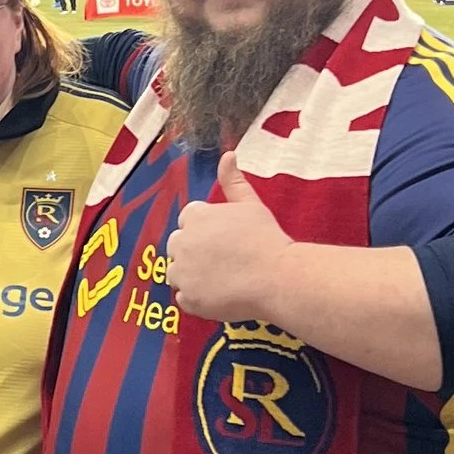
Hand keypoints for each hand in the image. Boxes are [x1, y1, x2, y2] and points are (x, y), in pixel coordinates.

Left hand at [161, 157, 292, 327]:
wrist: (277, 278)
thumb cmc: (266, 239)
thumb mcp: (250, 205)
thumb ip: (233, 181)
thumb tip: (228, 155)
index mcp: (195, 217)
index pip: (188, 220)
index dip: (206, 230)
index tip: (225, 239)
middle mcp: (182, 243)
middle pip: (178, 245)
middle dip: (194, 251)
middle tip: (224, 260)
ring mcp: (183, 273)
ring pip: (177, 273)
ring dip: (192, 275)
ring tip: (221, 278)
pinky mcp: (189, 299)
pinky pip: (184, 298)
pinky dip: (197, 298)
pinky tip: (220, 294)